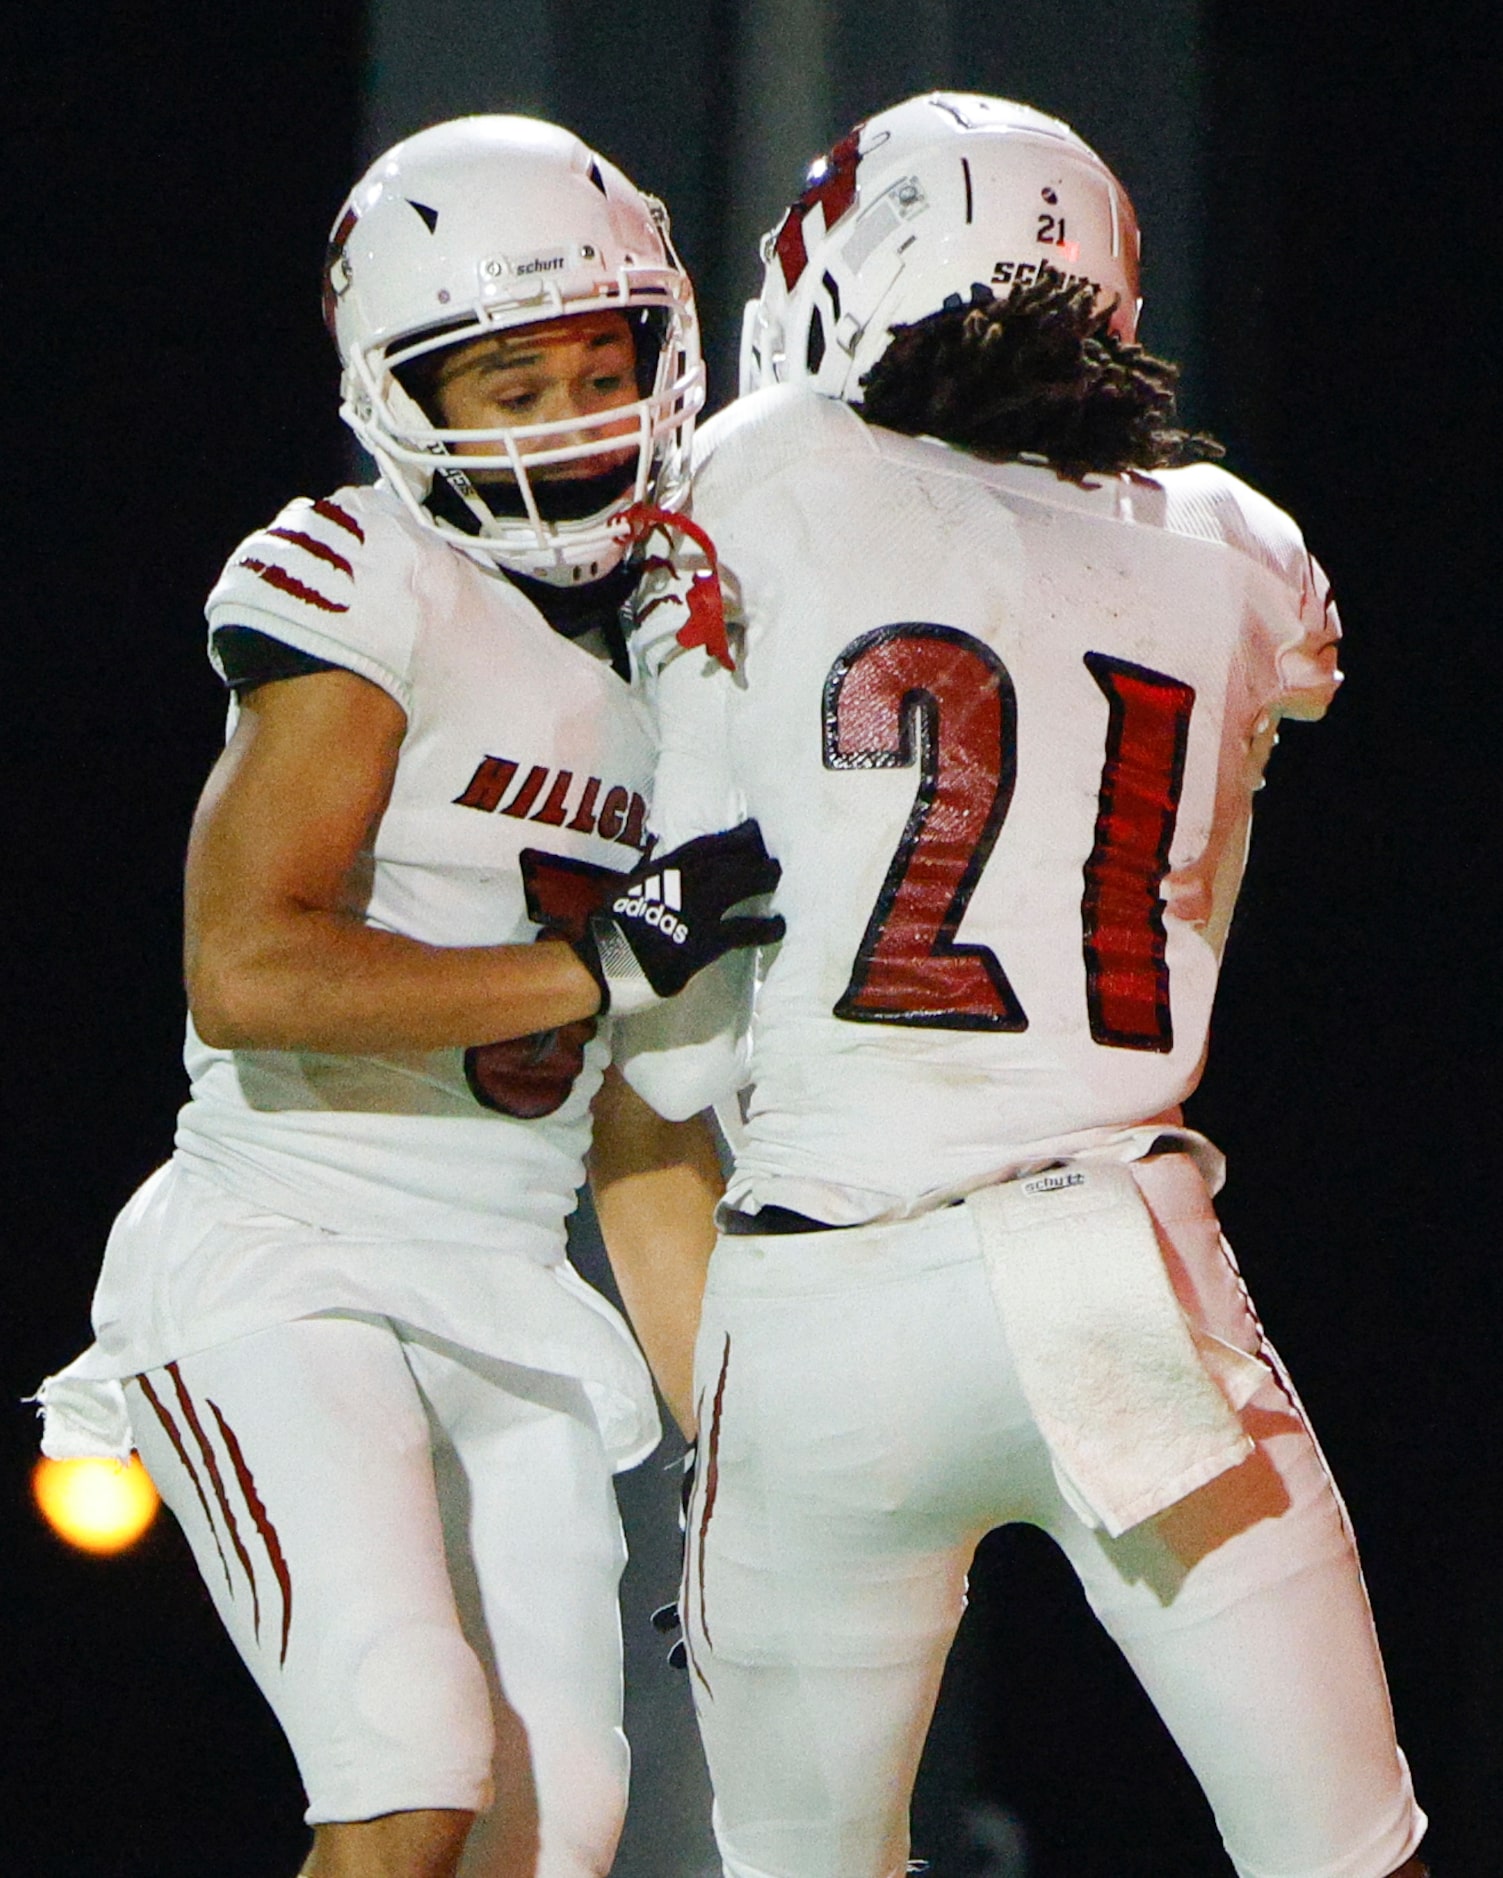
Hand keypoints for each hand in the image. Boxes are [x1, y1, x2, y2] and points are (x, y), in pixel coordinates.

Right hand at [572, 821, 783, 1016]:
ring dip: (764, 878)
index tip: (753, 829)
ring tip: (781, 878)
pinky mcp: (703, 940)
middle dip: (756, 854)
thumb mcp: (631, 890)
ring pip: (740, 883)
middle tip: (777, 854)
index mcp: (664, 868)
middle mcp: (684, 881)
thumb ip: (652, 877)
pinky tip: (779, 926)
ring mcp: (695, 908)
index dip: (733, 836)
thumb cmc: (613, 929)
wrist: (604, 960)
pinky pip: (742, 930)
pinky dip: (764, 927)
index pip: (706, 845)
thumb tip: (658, 866)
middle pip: (729, 859)